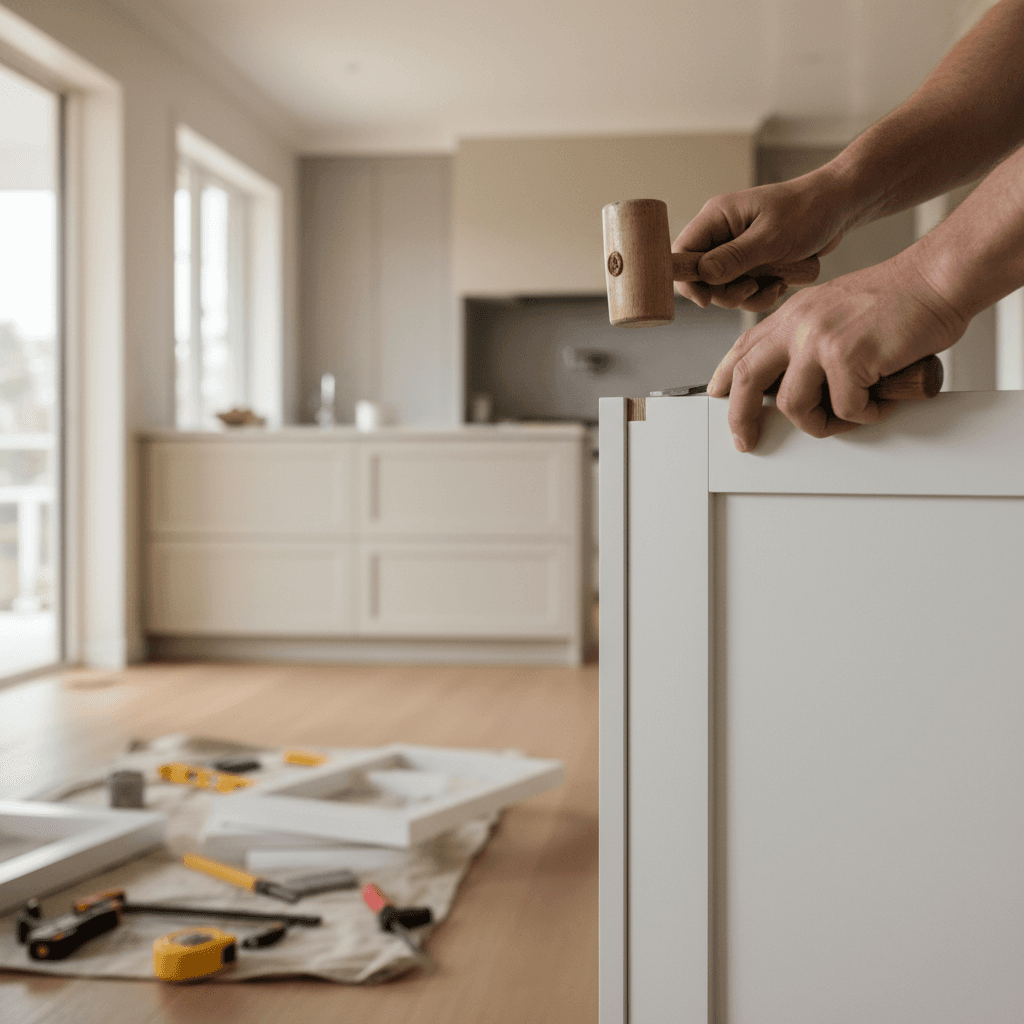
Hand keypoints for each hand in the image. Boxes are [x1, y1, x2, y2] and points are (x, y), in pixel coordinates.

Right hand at [672, 172, 852, 311]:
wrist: (840, 207)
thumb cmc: (808, 211)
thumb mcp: (771, 237)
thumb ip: (735, 257)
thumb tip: (703, 275)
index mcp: (716, 218)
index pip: (682, 253)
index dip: (687, 281)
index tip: (706, 300)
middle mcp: (722, 235)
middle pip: (702, 279)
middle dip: (727, 292)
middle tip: (752, 288)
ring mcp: (737, 251)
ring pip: (725, 289)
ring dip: (749, 296)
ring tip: (776, 284)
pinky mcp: (753, 264)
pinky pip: (746, 291)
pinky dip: (763, 294)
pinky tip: (782, 282)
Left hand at [706, 254, 965, 450]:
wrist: (937, 279)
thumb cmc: (899, 298)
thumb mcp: (835, 309)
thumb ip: (809, 337)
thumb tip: (794, 380)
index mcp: (794, 313)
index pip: (745, 347)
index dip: (725, 376)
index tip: (717, 396)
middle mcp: (799, 324)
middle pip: (748, 378)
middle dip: (741, 416)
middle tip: (745, 440)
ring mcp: (820, 340)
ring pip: (795, 405)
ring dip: (821, 423)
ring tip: (849, 415)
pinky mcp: (847, 357)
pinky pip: (846, 409)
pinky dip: (867, 413)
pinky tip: (883, 397)